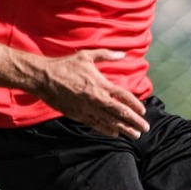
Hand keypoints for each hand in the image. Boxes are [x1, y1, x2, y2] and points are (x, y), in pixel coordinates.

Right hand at [34, 50, 148, 138]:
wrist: (45, 78)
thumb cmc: (66, 65)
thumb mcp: (87, 56)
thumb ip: (106, 55)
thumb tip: (122, 54)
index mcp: (101, 84)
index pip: (123, 96)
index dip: (135, 104)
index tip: (143, 111)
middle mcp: (97, 98)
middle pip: (120, 112)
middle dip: (134, 121)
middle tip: (145, 128)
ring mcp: (87, 108)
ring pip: (109, 121)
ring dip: (124, 129)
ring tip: (135, 136)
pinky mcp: (78, 114)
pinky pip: (95, 124)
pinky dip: (106, 130)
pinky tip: (115, 134)